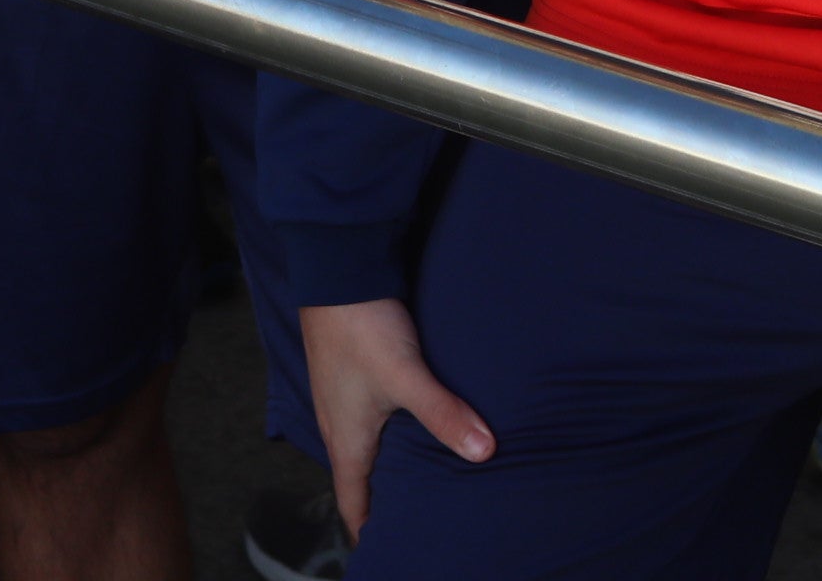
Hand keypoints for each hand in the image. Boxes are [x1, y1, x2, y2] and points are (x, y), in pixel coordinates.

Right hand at [297, 299, 491, 537]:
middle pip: (357, 478)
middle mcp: (336, 424)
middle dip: (382, 503)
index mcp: (345, 438)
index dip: (368, 531)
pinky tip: (411, 428)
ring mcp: (340, 397)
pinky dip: (385, 437)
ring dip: (384, 467)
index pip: (352, 501)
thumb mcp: (406, 375)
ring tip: (418, 482)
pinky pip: (365, 421)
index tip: (387, 552)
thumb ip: (444, 413)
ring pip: (361, 448)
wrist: (336, 268)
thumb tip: (485, 452)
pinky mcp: (349, 374)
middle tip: (415, 523)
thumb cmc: (362, 327)